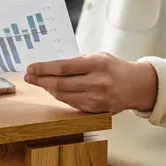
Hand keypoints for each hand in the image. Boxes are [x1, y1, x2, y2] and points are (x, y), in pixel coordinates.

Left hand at [24, 52, 157, 113]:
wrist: (136, 85)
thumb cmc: (113, 67)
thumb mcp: (98, 56)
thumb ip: (77, 61)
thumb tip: (50, 65)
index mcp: (97, 64)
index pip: (63, 67)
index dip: (44, 68)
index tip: (31, 67)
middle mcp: (97, 82)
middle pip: (60, 83)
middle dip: (40, 80)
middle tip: (28, 76)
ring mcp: (97, 99)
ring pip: (63, 96)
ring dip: (47, 89)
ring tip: (39, 82)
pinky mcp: (96, 110)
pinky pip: (71, 103)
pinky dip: (59, 96)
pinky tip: (53, 89)